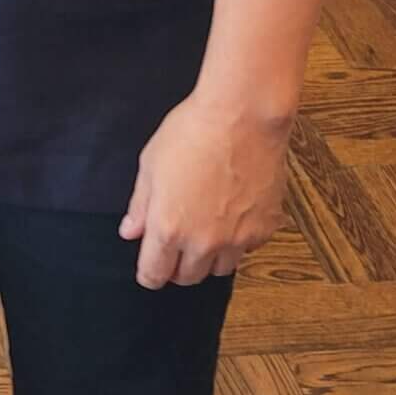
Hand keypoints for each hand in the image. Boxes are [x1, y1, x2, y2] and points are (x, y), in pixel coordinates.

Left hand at [119, 94, 290, 288]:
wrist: (243, 116)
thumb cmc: (193, 132)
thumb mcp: (151, 163)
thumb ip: (140, 204)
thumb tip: (130, 230)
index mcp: (168, 228)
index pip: (154, 275)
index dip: (149, 273)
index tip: (150, 267)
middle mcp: (203, 242)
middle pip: (188, 278)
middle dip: (178, 267)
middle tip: (177, 245)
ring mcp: (237, 238)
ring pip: (220, 269)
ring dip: (209, 258)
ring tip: (206, 230)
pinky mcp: (264, 228)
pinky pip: (248, 249)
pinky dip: (239, 240)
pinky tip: (233, 215)